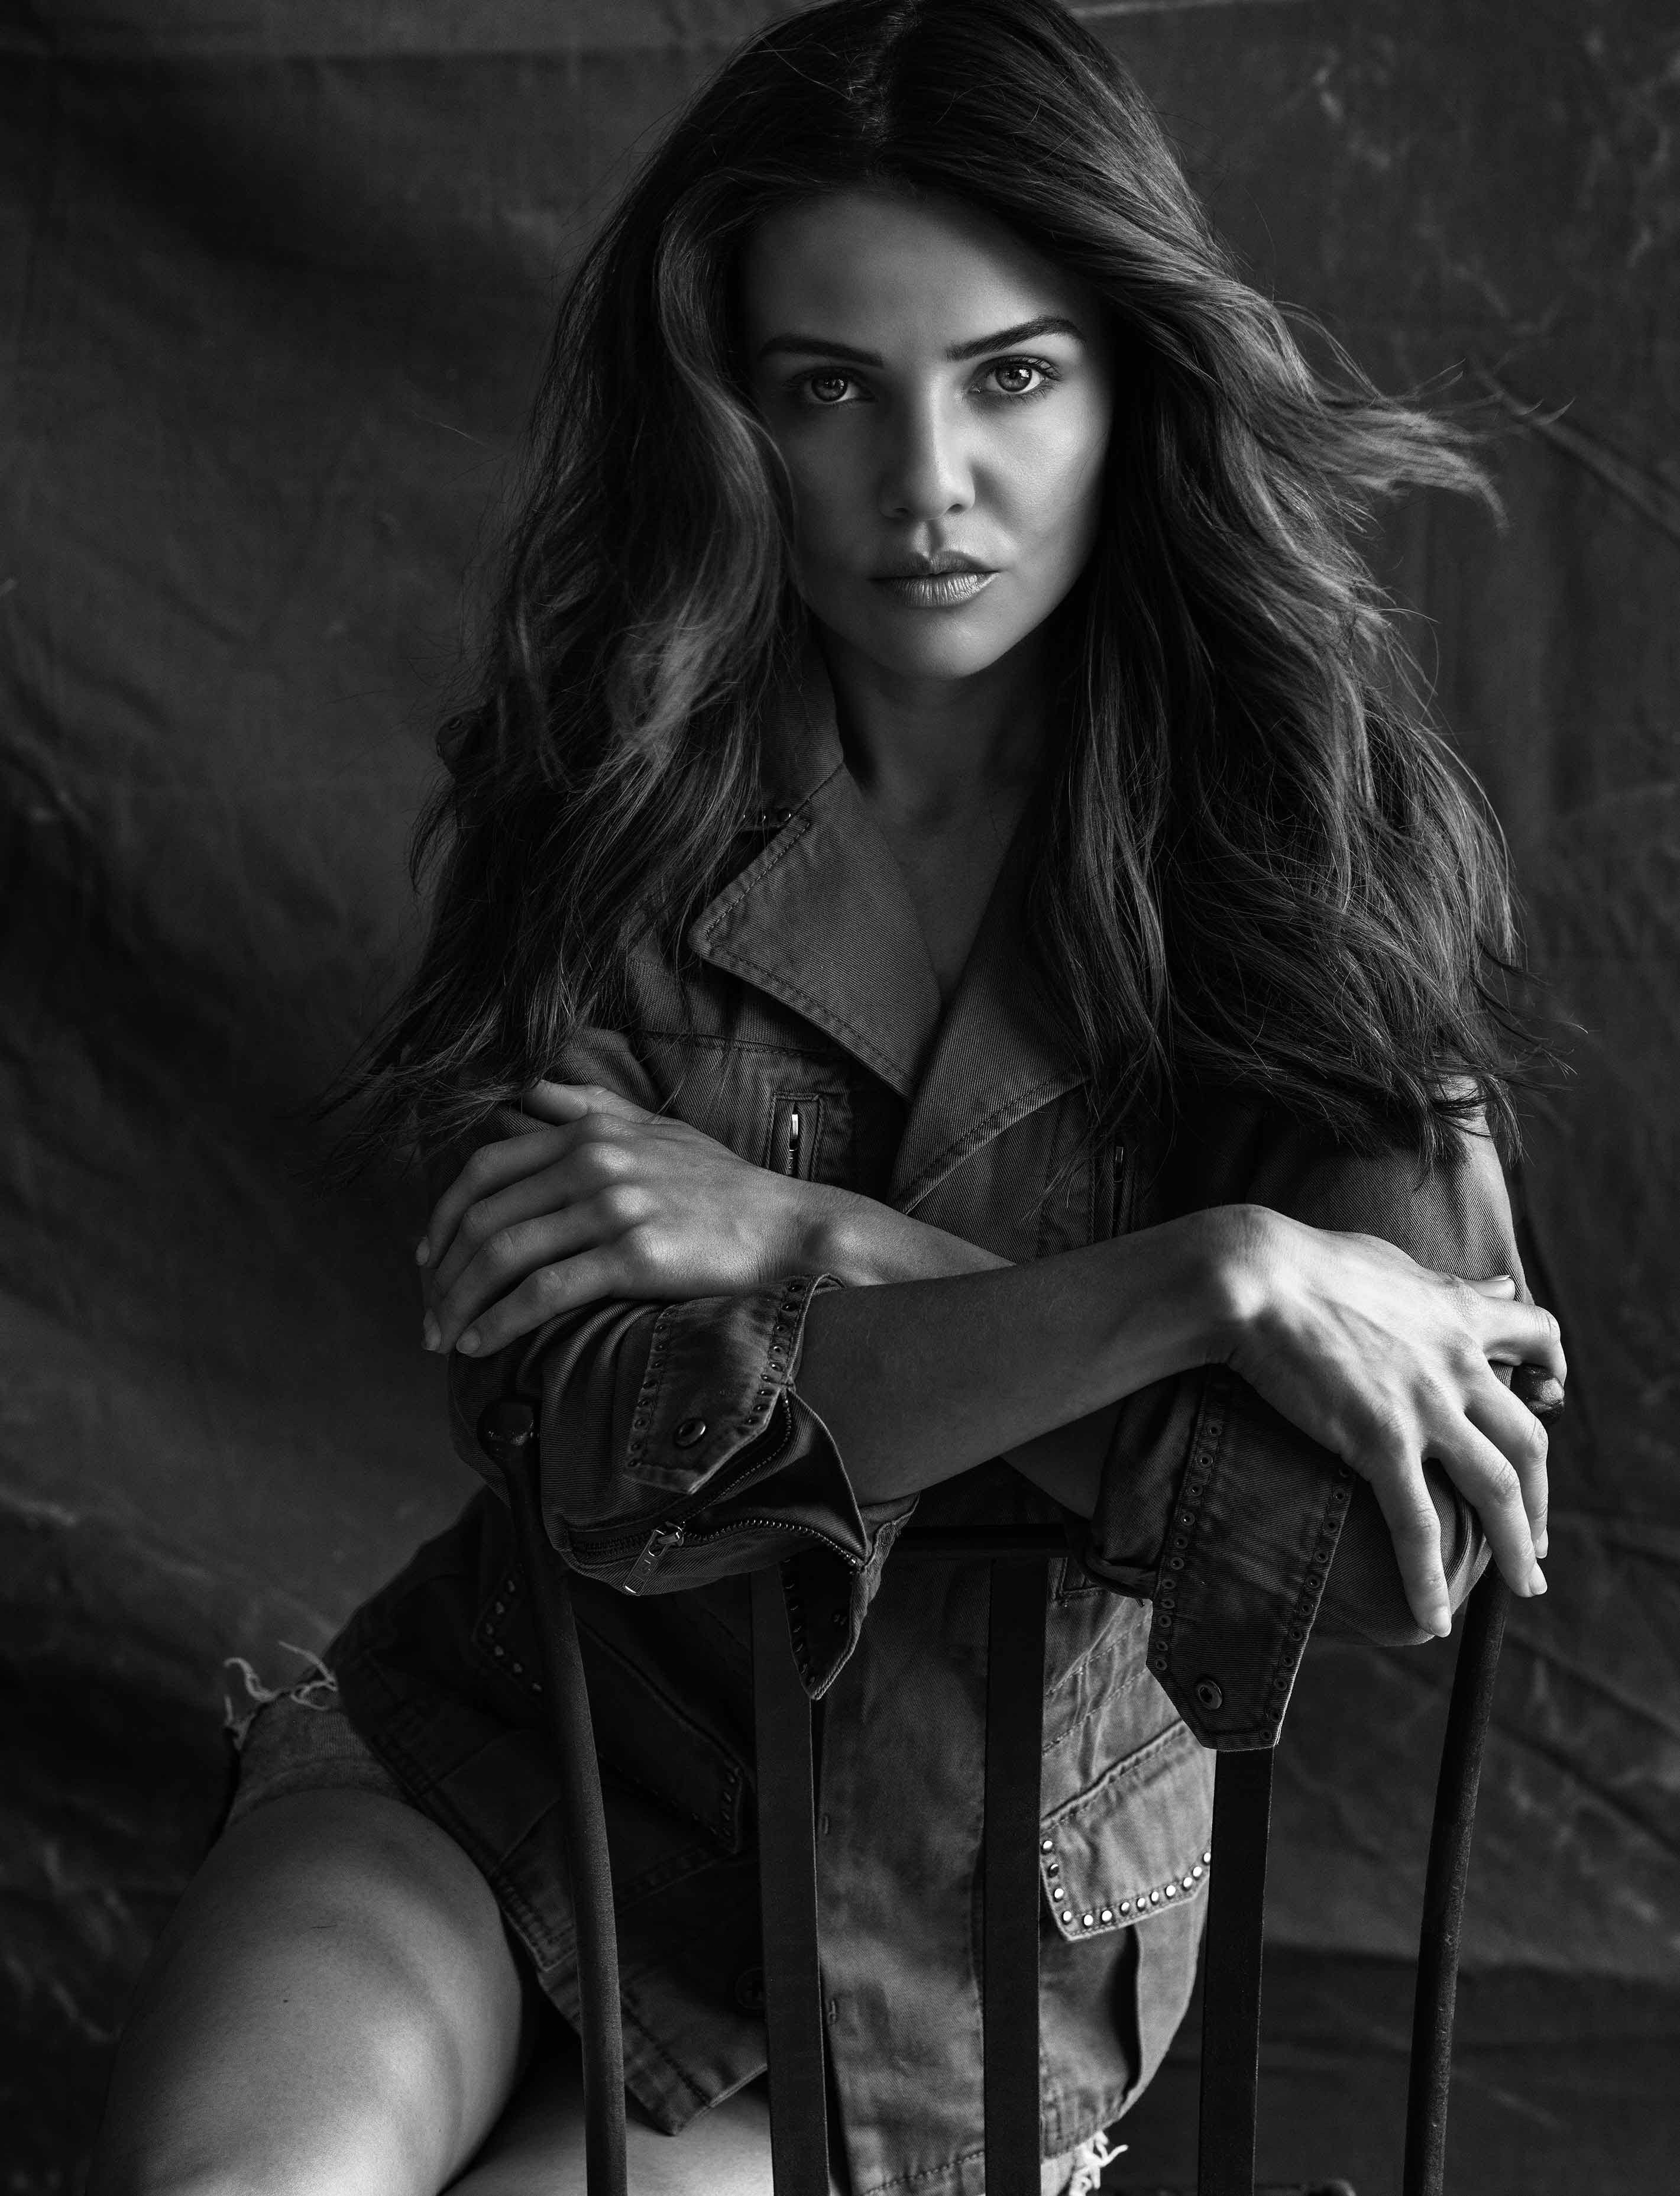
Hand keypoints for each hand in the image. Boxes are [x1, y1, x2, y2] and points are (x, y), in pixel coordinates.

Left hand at [417, 1082, 819, 1356]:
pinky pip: (545, 1292)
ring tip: (445, 1337)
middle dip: (443, 1273)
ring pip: (505, 1255)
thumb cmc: (719, 1184)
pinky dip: (501, 1321)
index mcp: (589, 1131)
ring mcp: (613, 1207)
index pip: (485, 1170)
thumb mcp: (653, 1127)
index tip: (428, 1259)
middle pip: (485, 1216)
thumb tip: (523, 1094)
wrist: (786, 1223)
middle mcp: (593, 1161)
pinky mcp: (634, 1256)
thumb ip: (585, 1107)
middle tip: (428, 1313)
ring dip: (461, 1303)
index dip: (444, 1217)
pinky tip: (481, 1344)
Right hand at [1218, 1207, 1565, 1636]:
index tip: (1549, 1399)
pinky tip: (1434, 1617)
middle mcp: (1458, 1363)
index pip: (1541, 1338)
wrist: (1255, 1277)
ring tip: (1523, 1587)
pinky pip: (1418, 1524)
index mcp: (1460, 1314)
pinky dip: (1429, 1577)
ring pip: (1500, 1489)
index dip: (1554, 1372)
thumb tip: (1499, 1285)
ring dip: (1519, 1547)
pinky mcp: (1381, 1441)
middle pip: (1530, 1440)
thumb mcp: (1396, 1264)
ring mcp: (1425, 1406)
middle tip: (1537, 1537)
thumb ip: (1450, 1286)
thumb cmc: (1308, 1262)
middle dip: (1543, 1497)